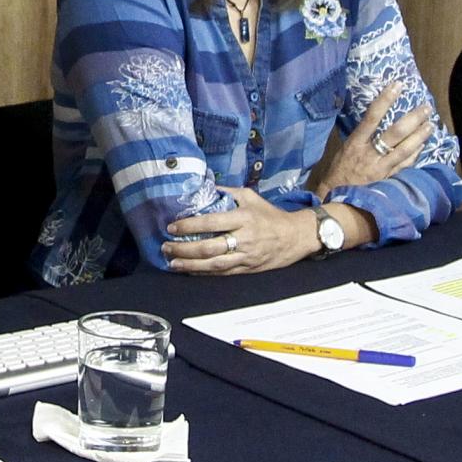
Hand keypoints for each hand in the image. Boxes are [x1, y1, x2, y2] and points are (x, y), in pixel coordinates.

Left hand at [163, 189, 360, 274]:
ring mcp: (245, 256)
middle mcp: (243, 238)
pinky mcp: (246, 269)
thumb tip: (204, 187)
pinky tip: (189, 271)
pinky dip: (203, 273)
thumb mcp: (250, 196)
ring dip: (189, 264)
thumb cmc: (270, 214)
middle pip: (208, 247)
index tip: (172, 226)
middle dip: (183, 248)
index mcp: (243, 218)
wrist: (295, 237)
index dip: (189, 225)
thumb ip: (227, 192)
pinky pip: (222, 273)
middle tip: (166, 246)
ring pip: (213, 264)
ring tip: (172, 262)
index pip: (211, 223)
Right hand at [308, 90, 430, 197]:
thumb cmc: (340, 170)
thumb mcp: (345, 149)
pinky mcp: (388, 180)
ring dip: (420, 135)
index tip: (397, 85)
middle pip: (395, 133)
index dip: (385, 100)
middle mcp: (369, 154)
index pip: (371, 117)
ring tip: (431, 124)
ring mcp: (380, 168)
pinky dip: (415, 154)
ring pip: (404, 149)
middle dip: (413, 119)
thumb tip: (376, 118)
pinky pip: (405, 165)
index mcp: (355, 143)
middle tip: (426, 108)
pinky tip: (422, 145)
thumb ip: (362, 137)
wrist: (336, 199)